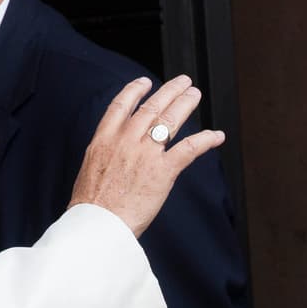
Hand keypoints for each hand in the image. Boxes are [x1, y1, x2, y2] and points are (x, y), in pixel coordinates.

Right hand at [69, 75, 224, 236]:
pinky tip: (216, 136)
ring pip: (170, 120)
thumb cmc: (91, 207)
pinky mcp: (163, 171)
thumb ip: (106, 156)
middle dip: (169, 91)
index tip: (145, 83)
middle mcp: (125, 140)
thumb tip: (114, 157)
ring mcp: (145, 154)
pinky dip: (205, 140)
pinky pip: (189, 148)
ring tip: (195, 95)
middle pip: (151, 107)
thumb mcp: (90, 170)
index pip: (121, 105)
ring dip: (185, 104)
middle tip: (182, 83)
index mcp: (104, 140)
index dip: (135, 90)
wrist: (97, 224)